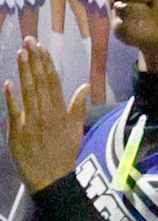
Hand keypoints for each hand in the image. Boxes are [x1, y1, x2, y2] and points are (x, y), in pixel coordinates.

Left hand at [4, 38, 90, 191]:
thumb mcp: (75, 131)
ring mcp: (32, 122)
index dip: (47, 64)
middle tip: (28, 41)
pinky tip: (9, 83)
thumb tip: (85, 87)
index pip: (54, 83)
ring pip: (28, 93)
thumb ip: (78, 108)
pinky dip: (12, 98)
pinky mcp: (18, 131)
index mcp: (61, 113)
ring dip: (24, 72)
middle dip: (34, 61)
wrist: (51, 179)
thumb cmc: (63, 154)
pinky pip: (15, 112)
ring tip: (20, 53)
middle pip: (40, 83)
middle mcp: (47, 114)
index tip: (42, 47)